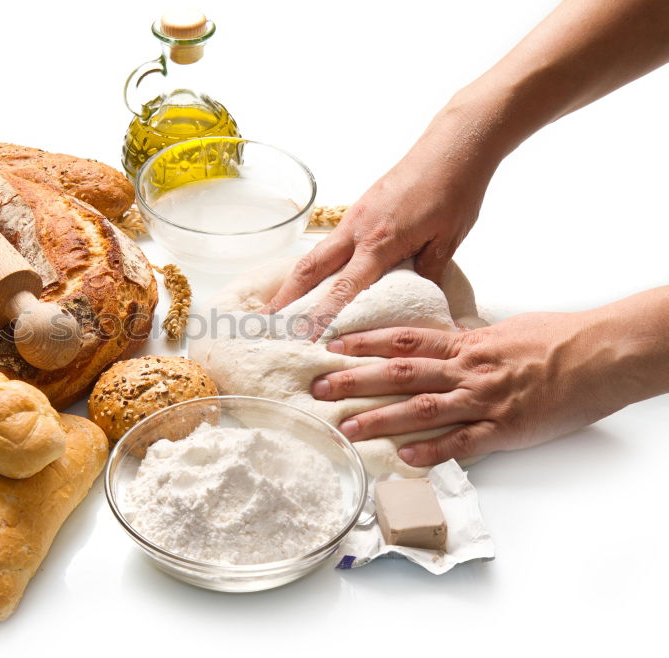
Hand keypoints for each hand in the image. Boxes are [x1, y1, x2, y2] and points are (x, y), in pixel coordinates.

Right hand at [262, 118, 496, 338]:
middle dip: (286, 298)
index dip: (322, 314)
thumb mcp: (447, 241)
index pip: (344, 287)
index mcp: (380, 242)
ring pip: (314, 256)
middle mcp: (357, 230)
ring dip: (293, 283)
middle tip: (267, 324)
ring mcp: (354, 219)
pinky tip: (311, 280)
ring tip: (278, 307)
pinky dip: (314, 267)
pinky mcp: (358, 211)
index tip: (304, 337)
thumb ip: (426, 275)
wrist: (452, 146)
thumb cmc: (454, 191)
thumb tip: (418, 304)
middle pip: (310, 269)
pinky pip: (329, 245)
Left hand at [310, 311, 627, 466]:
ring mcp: (483, 400)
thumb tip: (445, 339)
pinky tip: (405, 457)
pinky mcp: (504, 428)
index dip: (365, 342)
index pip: (404, 339)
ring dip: (380, 418)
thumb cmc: (556, 339)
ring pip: (422, 408)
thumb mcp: (503, 330)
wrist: (598, 355)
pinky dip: (434, 450)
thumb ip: (469, 339)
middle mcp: (466, 371)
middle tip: (318, 387)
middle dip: (355, 381)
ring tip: (346, 427)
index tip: (332, 345)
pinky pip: (463, 442)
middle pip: (400, 373)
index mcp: (465, 345)